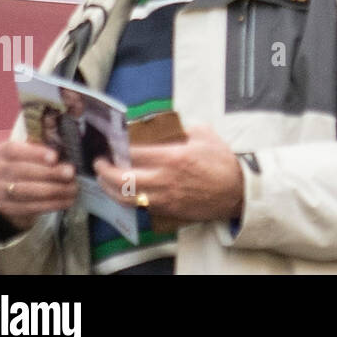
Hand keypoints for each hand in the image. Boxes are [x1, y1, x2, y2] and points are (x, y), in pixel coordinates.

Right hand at [0, 139, 77, 230]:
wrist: (16, 187)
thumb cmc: (33, 162)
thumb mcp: (36, 149)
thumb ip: (46, 142)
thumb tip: (62, 136)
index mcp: (3, 150)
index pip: (14, 150)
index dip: (35, 153)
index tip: (55, 157)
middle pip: (22, 172)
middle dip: (50, 173)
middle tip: (71, 173)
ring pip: (26, 191)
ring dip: (53, 190)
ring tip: (73, 188)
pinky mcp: (5, 207)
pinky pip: (29, 207)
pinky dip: (50, 204)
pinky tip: (66, 201)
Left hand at [94, 124, 243, 223]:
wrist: (237, 191)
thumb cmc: (223, 162)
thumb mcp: (205, 135)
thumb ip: (182, 129)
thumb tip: (165, 126)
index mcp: (174, 156)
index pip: (135, 153)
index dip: (118, 149)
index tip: (112, 144)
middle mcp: (164, 179)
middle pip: (122, 178)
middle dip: (104, 170)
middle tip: (99, 163)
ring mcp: (164, 197)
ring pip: (125, 197)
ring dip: (109, 188)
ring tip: (103, 179)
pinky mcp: (166, 210)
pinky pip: (139, 206)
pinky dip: (126, 199)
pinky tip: (122, 192)